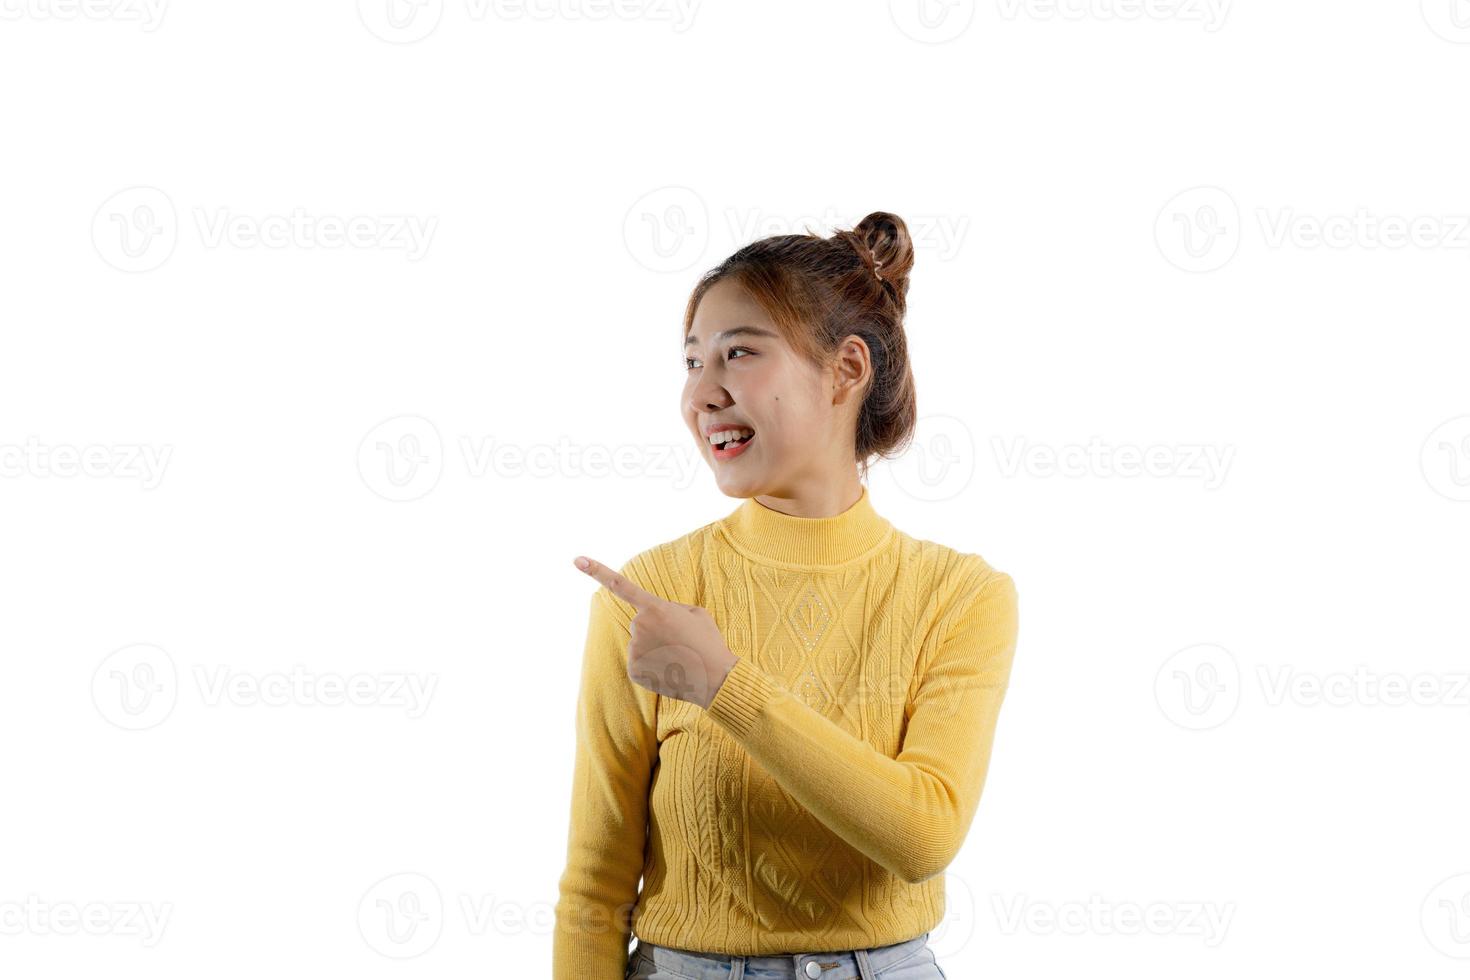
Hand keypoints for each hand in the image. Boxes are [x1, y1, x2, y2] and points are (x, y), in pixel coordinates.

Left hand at [573, 555, 737, 709]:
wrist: (715, 677)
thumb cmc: (707, 642)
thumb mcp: (696, 613)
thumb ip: (671, 608)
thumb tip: (656, 617)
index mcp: (655, 607)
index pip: (620, 585)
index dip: (597, 571)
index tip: (576, 559)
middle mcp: (639, 626)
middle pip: (640, 623)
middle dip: (656, 629)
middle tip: (680, 641)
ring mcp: (634, 649)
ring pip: (640, 644)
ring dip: (655, 649)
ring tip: (678, 656)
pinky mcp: (633, 670)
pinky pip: (639, 663)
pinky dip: (652, 667)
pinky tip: (670, 669)